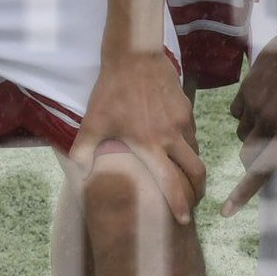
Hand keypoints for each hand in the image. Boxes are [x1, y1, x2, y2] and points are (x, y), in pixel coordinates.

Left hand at [70, 48, 206, 222]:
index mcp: (150, 145)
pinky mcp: (186, 109)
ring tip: (184, 178)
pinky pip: (192, 134)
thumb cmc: (111, 91)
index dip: (179, 205)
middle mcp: (172, 137)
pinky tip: (177, 148)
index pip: (171, 183)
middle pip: (196, 172)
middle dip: (197, 192)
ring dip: (193, 168)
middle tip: (192, 203)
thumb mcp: (92, 122)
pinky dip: (188, 147)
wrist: (134, 55)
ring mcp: (182, 122)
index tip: (183, 220)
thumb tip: (79, 175)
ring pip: (196, 152)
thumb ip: (83, 150)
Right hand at [225, 19, 276, 211]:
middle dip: (258, 158)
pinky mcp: (248, 85)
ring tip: (275, 124)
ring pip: (244, 132)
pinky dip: (248, 115)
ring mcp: (255, 102)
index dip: (243, 193)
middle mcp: (268, 120)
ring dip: (254, 136)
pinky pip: (239, 111)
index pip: (262, 169)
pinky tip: (265, 105)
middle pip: (250, 153)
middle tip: (276, 149)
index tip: (226, 211)